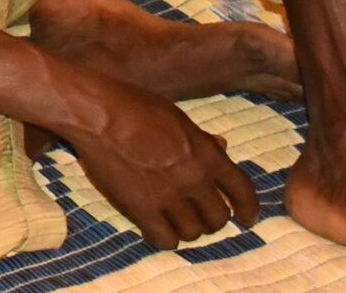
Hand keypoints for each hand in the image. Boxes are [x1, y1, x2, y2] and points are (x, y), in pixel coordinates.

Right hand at [57, 74, 257, 249]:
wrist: (96, 112)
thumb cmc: (134, 105)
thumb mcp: (177, 116)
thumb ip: (201, 139)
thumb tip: (222, 147)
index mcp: (207, 154)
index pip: (243, 192)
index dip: (248, 210)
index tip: (246, 220)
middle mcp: (194, 178)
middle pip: (218, 218)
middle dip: (211, 220)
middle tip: (198, 215)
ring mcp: (168, 195)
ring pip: (192, 232)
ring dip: (186, 229)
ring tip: (174, 221)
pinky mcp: (140, 207)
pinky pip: (164, 239)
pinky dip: (164, 238)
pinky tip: (156, 228)